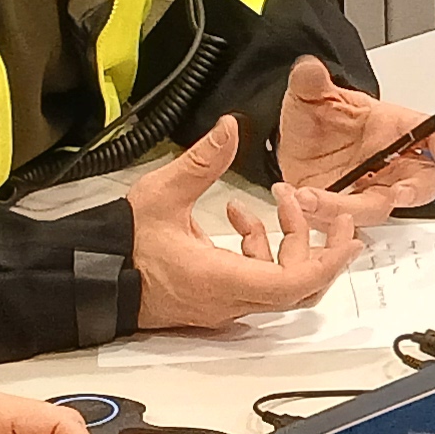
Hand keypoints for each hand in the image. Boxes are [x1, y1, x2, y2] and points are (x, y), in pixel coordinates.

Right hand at [128, 117, 368, 331]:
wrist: (86, 277)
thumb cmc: (120, 243)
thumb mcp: (163, 193)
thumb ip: (202, 161)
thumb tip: (230, 127)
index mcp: (222, 281)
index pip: (294, 283)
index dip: (327, 261)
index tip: (348, 236)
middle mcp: (228, 302)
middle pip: (296, 287)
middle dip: (316, 247)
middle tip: (325, 214)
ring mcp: (220, 306)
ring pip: (276, 284)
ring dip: (284, 244)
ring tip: (272, 202)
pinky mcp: (211, 301)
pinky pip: (253, 282)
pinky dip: (258, 252)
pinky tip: (236, 218)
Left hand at [264, 53, 434, 216]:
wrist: (298, 145)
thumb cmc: (320, 120)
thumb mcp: (311, 95)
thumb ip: (311, 82)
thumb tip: (309, 69)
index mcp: (397, 128)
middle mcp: (394, 163)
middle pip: (424, 182)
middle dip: (415, 191)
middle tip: (397, 194)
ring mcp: (374, 190)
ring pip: (380, 207)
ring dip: (350, 207)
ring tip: (313, 197)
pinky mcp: (351, 212)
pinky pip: (347, 222)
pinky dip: (325, 216)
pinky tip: (302, 202)